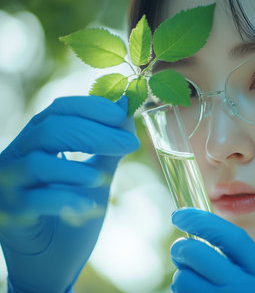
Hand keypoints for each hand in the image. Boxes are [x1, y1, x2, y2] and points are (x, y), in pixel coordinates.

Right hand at [0, 96, 139, 292]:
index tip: (123, 113)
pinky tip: (88, 205)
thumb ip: (108, 147)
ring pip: (38, 163)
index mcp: (37, 140)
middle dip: (94, 133)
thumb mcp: (96, 175)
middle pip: (50, 130)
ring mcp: (10, 184)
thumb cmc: (71, 210)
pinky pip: (34, 201)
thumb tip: (126, 110)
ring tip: (104, 178)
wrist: (49, 260)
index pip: (59, 110)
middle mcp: (18, 155)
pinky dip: (65, 200)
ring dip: (76, 168)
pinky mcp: (10, 213)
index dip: (91, 107)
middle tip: (129, 144)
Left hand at [170, 208, 254, 292]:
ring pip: (182, 281)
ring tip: (194, 283)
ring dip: (182, 278)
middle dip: (182, 248)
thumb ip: (243, 263)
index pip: (231, 238)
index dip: (202, 221)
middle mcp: (247, 292)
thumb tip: (198, 237)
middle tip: (181, 250)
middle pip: (198, 255)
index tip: (180, 214)